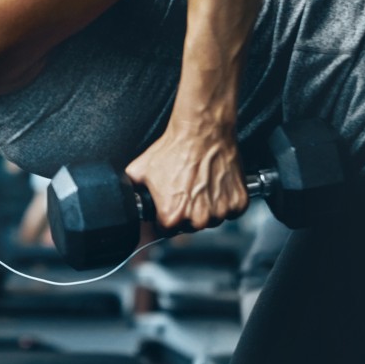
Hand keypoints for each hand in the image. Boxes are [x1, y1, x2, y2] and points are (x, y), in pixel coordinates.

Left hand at [124, 114, 247, 231]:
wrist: (202, 132)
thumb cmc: (174, 150)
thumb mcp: (139, 171)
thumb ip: (133, 192)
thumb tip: (127, 198)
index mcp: (172, 216)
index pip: (167, 231)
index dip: (166, 217)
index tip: (170, 205)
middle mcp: (198, 218)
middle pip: (191, 227)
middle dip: (187, 213)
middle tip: (187, 190)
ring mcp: (220, 211)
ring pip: (212, 220)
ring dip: (208, 208)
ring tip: (202, 185)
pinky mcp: (238, 202)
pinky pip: (232, 211)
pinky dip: (226, 202)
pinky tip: (217, 186)